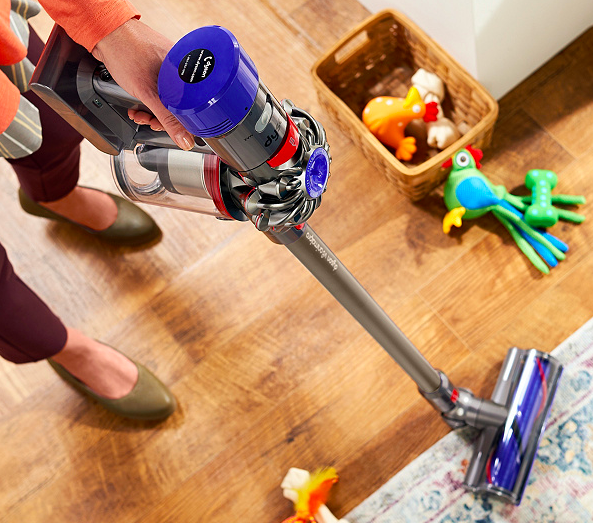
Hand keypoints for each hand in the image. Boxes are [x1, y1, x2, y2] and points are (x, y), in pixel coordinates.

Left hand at [92, 18, 194, 150]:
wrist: (106, 34)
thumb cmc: (127, 51)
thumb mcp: (149, 93)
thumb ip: (167, 119)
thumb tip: (184, 139)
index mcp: (187, 74)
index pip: (194, 108)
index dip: (182, 123)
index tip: (171, 130)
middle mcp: (181, 71)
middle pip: (180, 106)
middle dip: (161, 118)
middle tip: (148, 120)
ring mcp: (169, 70)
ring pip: (168, 100)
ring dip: (151, 111)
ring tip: (139, 113)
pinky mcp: (157, 68)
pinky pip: (158, 91)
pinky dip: (148, 100)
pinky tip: (137, 103)